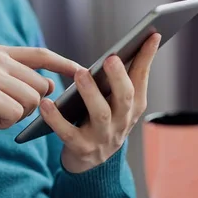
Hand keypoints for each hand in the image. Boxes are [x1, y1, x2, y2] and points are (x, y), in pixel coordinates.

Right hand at [0, 45, 80, 134]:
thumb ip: (21, 79)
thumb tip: (50, 85)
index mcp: (0, 52)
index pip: (41, 55)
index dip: (63, 63)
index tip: (82, 70)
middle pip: (40, 86)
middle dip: (29, 104)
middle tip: (2, 107)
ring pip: (32, 101)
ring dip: (16, 115)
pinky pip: (16, 114)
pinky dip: (4, 123)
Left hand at [39, 34, 161, 172]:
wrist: (90, 163)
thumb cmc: (103, 121)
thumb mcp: (118, 101)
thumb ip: (126, 76)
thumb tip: (142, 40)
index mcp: (133, 107)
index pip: (141, 79)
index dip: (147, 57)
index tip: (151, 34)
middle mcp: (122, 122)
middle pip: (125, 98)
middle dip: (119, 78)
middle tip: (110, 58)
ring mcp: (103, 137)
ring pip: (100, 114)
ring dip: (91, 93)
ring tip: (80, 73)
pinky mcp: (81, 149)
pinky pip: (68, 133)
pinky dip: (56, 119)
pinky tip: (46, 103)